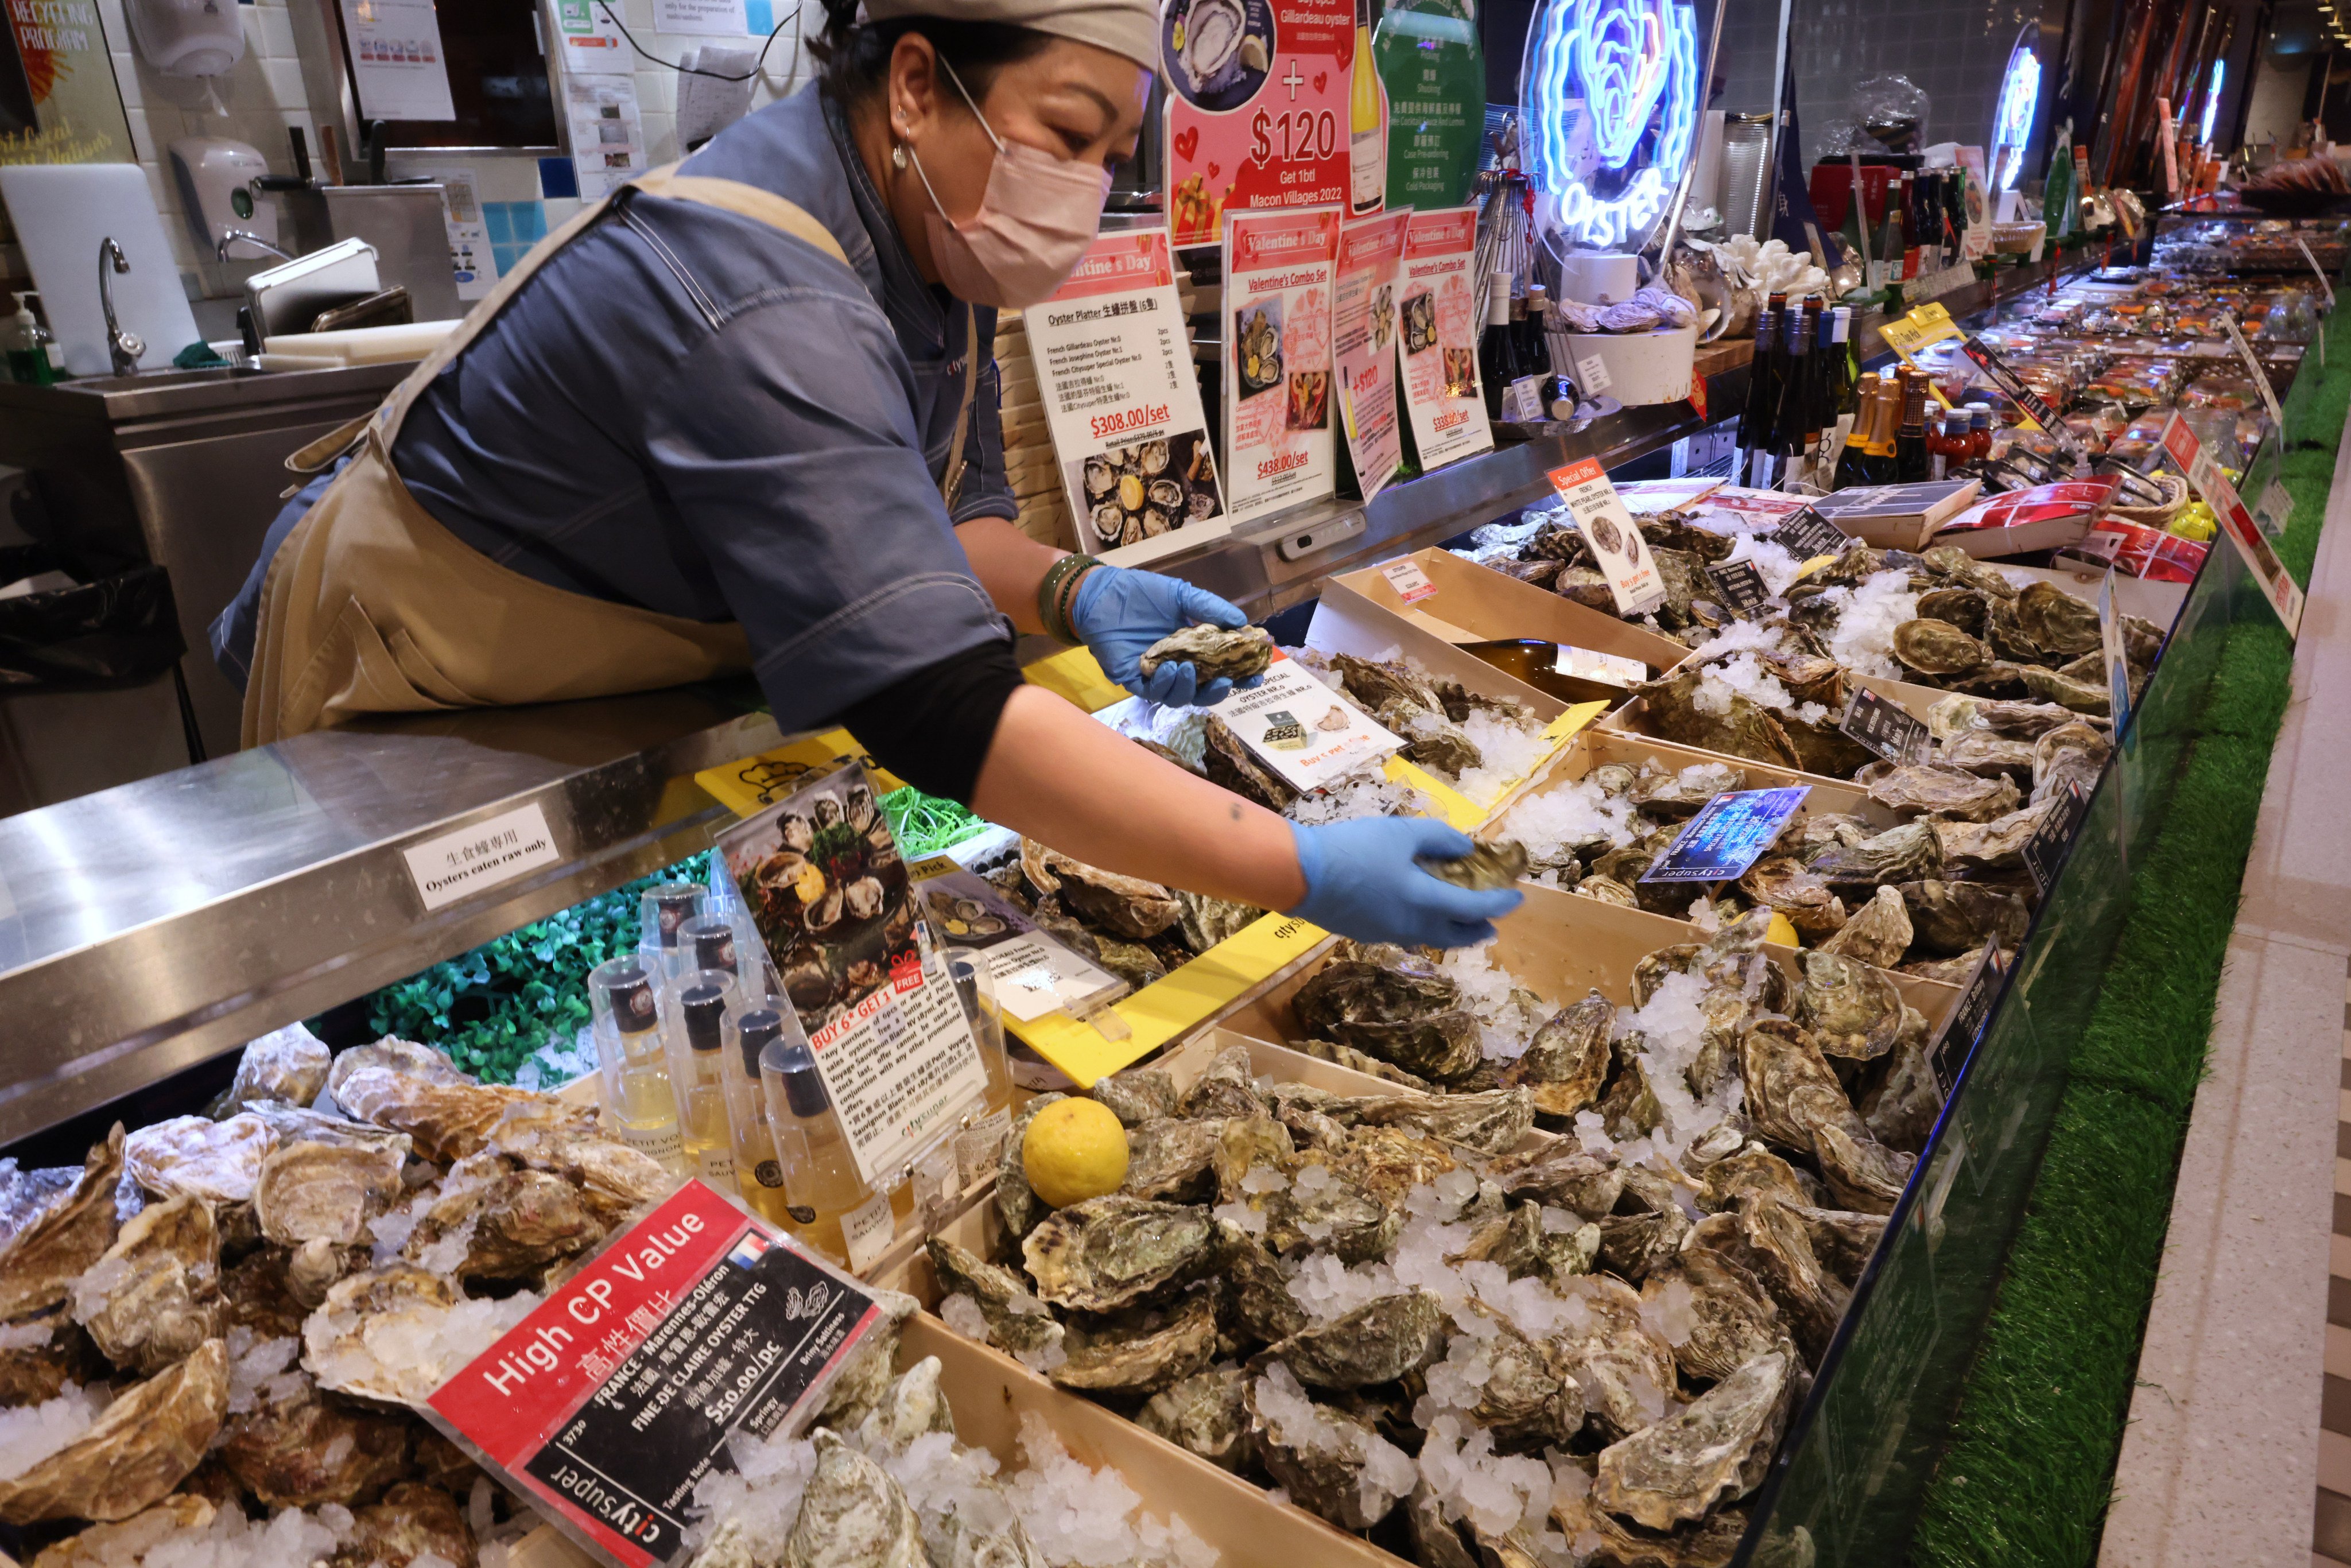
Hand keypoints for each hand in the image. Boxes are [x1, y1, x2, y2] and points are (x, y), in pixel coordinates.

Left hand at [1069, 564, 1262, 707]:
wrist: (1101, 593)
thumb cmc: (1141, 594)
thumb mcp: (1181, 595)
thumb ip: (1209, 608)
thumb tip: (1243, 623)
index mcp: (1192, 649)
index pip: (1220, 669)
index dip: (1240, 676)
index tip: (1257, 676)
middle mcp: (1176, 666)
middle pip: (1202, 691)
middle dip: (1217, 691)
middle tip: (1227, 682)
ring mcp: (1154, 676)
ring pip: (1178, 697)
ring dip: (1188, 687)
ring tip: (1189, 668)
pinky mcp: (1132, 679)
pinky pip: (1152, 692)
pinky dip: (1164, 685)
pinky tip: (1170, 669)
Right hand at [1286, 818, 1523, 948]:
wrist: (1301, 874)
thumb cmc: (1355, 848)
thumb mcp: (1402, 833)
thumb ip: (1440, 840)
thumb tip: (1465, 851)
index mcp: (1425, 901)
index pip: (1474, 907)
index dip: (1499, 903)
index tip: (1516, 897)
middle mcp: (1412, 925)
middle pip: (1456, 936)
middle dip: (1478, 930)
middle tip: (1492, 925)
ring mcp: (1388, 934)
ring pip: (1431, 939)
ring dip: (1451, 932)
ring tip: (1457, 923)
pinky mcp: (1367, 935)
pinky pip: (1406, 934)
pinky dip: (1423, 928)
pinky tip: (1415, 915)